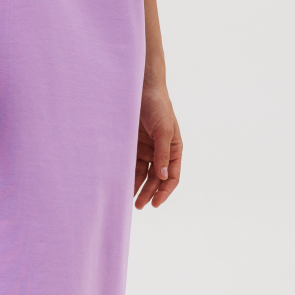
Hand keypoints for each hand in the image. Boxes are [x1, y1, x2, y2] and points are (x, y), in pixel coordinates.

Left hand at [134, 80, 181, 208]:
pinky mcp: (133, 145)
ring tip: (127, 199)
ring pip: (143, 173)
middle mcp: (161, 151)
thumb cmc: (158, 107)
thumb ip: (163, 153)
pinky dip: (127, 173)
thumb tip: (163, 177)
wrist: (141, 88)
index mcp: (174, 149)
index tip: (155, 204)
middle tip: (138, 206)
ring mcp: (147, 149)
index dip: (165, 191)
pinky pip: (131, 163)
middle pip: (156, 178)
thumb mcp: (163, 130)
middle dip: (148, 192)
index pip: (172, 176)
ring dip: (137, 186)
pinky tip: (121, 182)